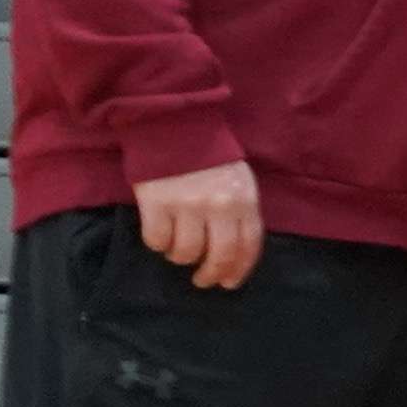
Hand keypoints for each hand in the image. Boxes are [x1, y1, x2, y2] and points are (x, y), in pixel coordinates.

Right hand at [134, 159, 262, 290]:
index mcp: (244, 200)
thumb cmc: (207, 154)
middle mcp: (219, 206)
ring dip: (181, 257)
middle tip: (203, 280)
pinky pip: (157, 239)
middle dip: (212, 274)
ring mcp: (187, 205)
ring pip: (186, 251)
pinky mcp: (156, 203)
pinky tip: (159, 237)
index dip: (240, 269)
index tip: (229, 282)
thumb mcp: (238, 179)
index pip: (249, 245)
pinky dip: (158, 244)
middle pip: (220, 255)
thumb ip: (241, 210)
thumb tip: (237, 247)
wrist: (173, 125)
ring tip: (178, 251)